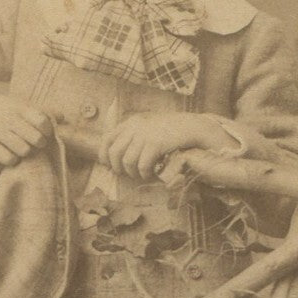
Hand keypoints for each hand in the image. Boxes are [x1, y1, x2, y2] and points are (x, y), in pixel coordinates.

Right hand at [0, 92, 50, 164]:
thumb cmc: (0, 107)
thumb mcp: (19, 103)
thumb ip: (42, 110)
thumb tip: (63, 117)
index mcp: (19, 107)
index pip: (43, 122)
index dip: (48, 130)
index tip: (43, 131)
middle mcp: (9, 119)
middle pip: (37, 140)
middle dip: (38, 143)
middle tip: (32, 141)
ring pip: (24, 151)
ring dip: (25, 152)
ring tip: (19, 146)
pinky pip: (9, 159)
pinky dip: (12, 159)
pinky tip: (9, 152)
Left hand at [100, 113, 230, 179]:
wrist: (193, 127)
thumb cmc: (172, 130)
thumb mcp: (150, 127)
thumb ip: (135, 135)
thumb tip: (119, 155)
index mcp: (131, 121)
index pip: (107, 138)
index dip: (104, 155)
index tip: (109, 165)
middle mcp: (135, 126)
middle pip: (114, 153)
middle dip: (118, 168)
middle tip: (127, 174)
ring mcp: (144, 135)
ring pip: (127, 162)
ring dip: (134, 173)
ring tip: (142, 175)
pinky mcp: (154, 144)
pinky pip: (142, 166)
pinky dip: (145, 174)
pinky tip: (151, 174)